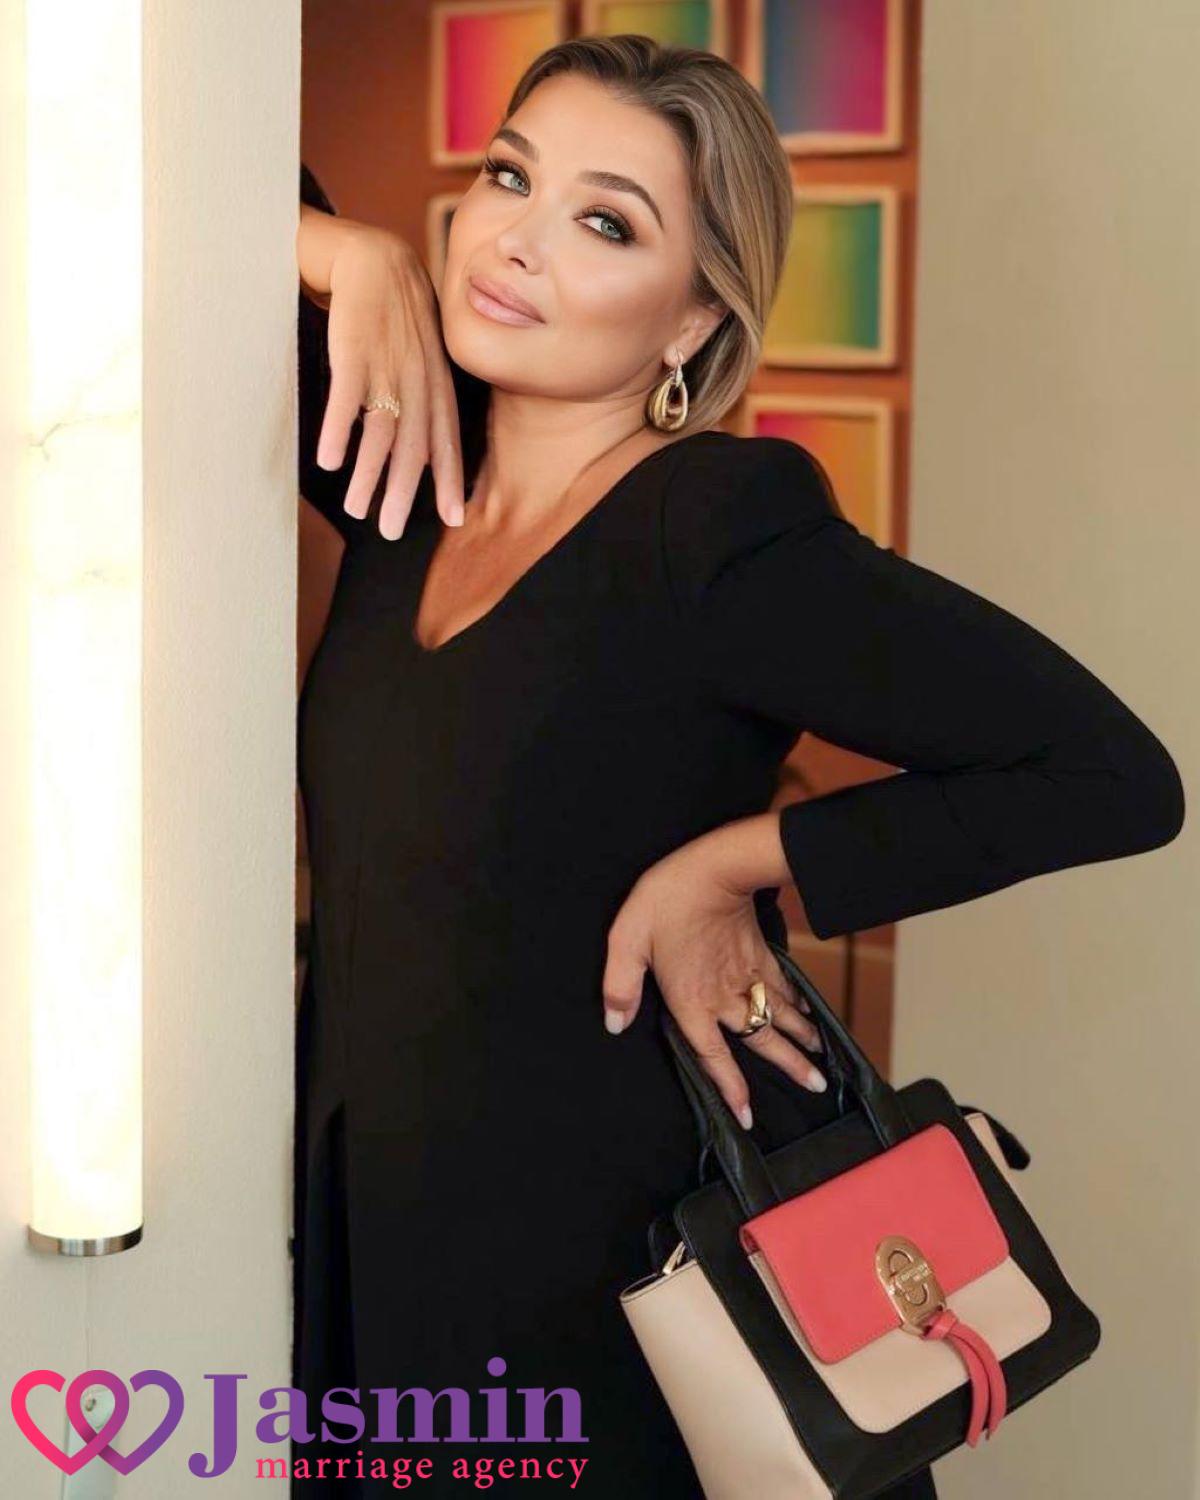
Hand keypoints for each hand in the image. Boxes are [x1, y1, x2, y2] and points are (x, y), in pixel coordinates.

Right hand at [317, 226, 464, 538]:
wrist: (372, 254)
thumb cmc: (394, 313)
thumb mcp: (421, 355)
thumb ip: (425, 399)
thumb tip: (425, 450)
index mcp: (435, 381)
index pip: (448, 438)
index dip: (451, 478)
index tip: (456, 518)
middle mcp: (416, 377)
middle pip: (415, 445)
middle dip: (406, 492)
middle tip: (394, 532)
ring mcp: (386, 363)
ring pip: (381, 429)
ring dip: (368, 473)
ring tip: (356, 508)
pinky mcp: (352, 347)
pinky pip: (346, 396)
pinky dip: (338, 428)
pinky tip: (327, 460)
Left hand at [601, 822, 827, 1131]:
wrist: (715, 867)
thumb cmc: (667, 900)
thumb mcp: (628, 940)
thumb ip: (619, 985)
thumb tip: (614, 1023)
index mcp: (692, 1000)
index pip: (712, 1055)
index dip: (730, 1087)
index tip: (748, 1115)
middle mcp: (726, 996)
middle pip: (762, 1041)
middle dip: (790, 1067)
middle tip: (816, 1087)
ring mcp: (749, 975)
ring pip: (780, 1017)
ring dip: (801, 1041)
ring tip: (820, 1062)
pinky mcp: (761, 953)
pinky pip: (785, 988)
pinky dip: (800, 1006)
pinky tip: (810, 1016)